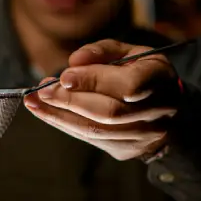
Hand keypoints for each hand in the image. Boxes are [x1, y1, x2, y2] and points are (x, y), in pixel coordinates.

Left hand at [23, 40, 181, 161]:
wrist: (166, 110)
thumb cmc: (141, 73)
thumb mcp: (128, 52)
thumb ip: (102, 51)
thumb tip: (73, 62)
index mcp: (160, 77)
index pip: (127, 84)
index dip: (94, 81)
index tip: (64, 76)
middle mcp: (158, 109)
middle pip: (109, 111)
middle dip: (70, 100)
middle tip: (42, 90)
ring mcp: (144, 135)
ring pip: (97, 130)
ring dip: (60, 116)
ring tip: (34, 102)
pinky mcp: (127, 149)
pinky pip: (91, 139)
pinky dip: (65, 125)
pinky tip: (46, 113)